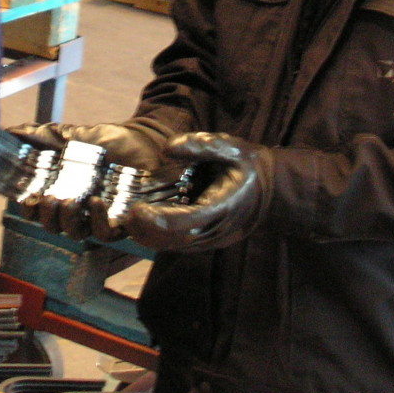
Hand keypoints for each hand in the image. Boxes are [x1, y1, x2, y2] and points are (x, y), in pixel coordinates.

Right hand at [8, 121, 168, 241]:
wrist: (145, 138)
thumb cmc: (108, 140)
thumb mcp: (70, 135)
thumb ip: (39, 136)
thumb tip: (9, 132)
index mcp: (61, 189)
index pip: (35, 209)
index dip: (27, 207)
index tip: (26, 195)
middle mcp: (77, 207)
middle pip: (52, 225)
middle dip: (45, 215)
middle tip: (48, 197)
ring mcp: (99, 216)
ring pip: (75, 233)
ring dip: (67, 219)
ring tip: (69, 200)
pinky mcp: (122, 221)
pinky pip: (105, 234)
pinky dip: (97, 221)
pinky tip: (95, 202)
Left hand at [123, 133, 270, 251]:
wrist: (269, 190)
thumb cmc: (246, 164)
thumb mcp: (230, 146)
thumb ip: (200, 145)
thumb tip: (166, 148)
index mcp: (225, 205)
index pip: (190, 220)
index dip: (162, 219)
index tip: (138, 211)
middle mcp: (218, 228)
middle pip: (178, 240)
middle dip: (148, 232)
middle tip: (124, 216)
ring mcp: (212, 239)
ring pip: (176, 247)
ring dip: (149, 238)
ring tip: (126, 221)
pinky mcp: (205, 241)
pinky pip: (178, 245)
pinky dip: (157, 238)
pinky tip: (139, 225)